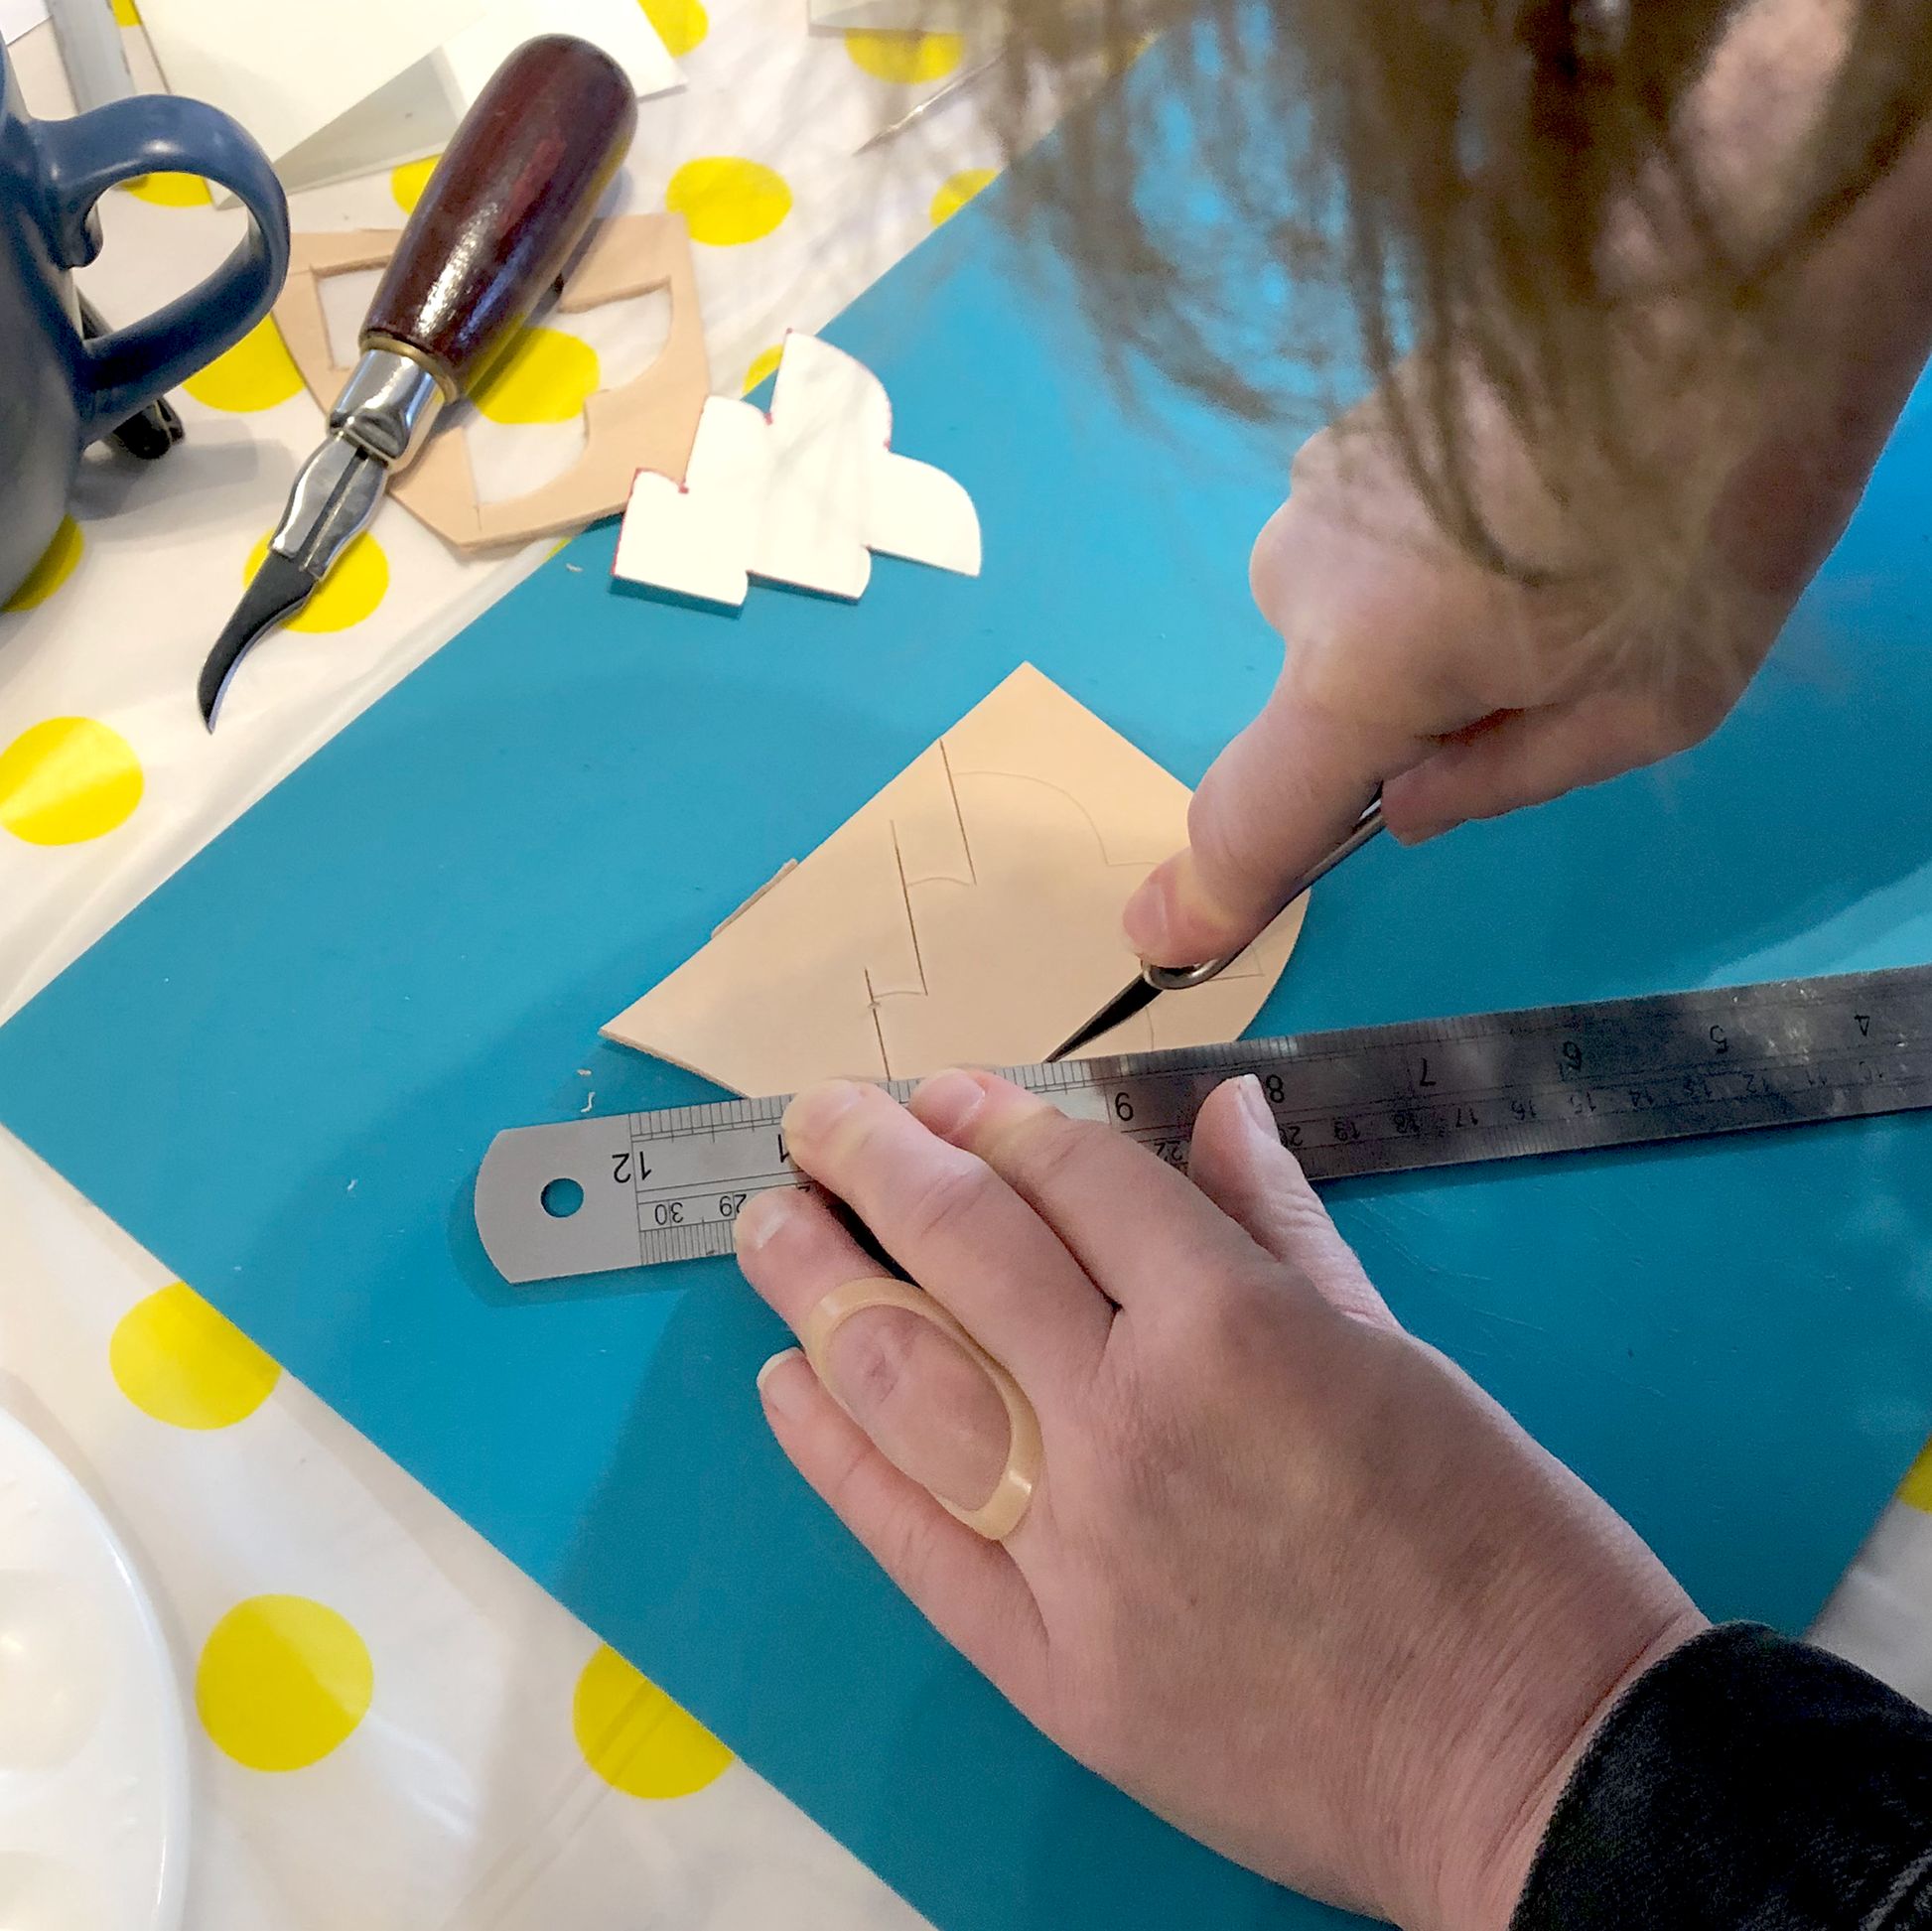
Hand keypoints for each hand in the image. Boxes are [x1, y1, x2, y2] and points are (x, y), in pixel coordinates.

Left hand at [734, 1069, 1704, 1930]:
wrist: (1530, 1768)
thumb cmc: (1498, 1543)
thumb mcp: (1399, 1350)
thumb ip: (1279, 1223)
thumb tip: (1221, 1108)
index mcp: (1232, 1322)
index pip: (1073, 1181)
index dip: (996, 1119)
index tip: (944, 1091)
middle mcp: (1128, 1413)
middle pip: (963, 1250)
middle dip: (873, 1162)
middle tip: (818, 1119)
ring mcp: (1072, 1543)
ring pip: (904, 1379)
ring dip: (817, 1287)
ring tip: (767, 1227)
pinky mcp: (1043, 1661)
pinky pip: (906, 1535)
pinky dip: (832, 1452)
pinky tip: (785, 1387)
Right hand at [1124, 79, 1931, 969]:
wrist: (1738, 270)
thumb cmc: (1713, 511)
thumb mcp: (1648, 711)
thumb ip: (1500, 784)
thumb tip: (1398, 811)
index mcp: (1362, 668)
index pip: (1251, 812)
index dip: (1211, 892)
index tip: (1161, 940)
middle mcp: (1298, 578)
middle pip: (1324, 704)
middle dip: (1416, 713)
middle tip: (1554, 661)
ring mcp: (1309, 488)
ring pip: (1349, 619)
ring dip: (1429, 624)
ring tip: (1564, 553)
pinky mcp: (1341, 427)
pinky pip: (1366, 542)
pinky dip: (1431, 553)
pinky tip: (1532, 490)